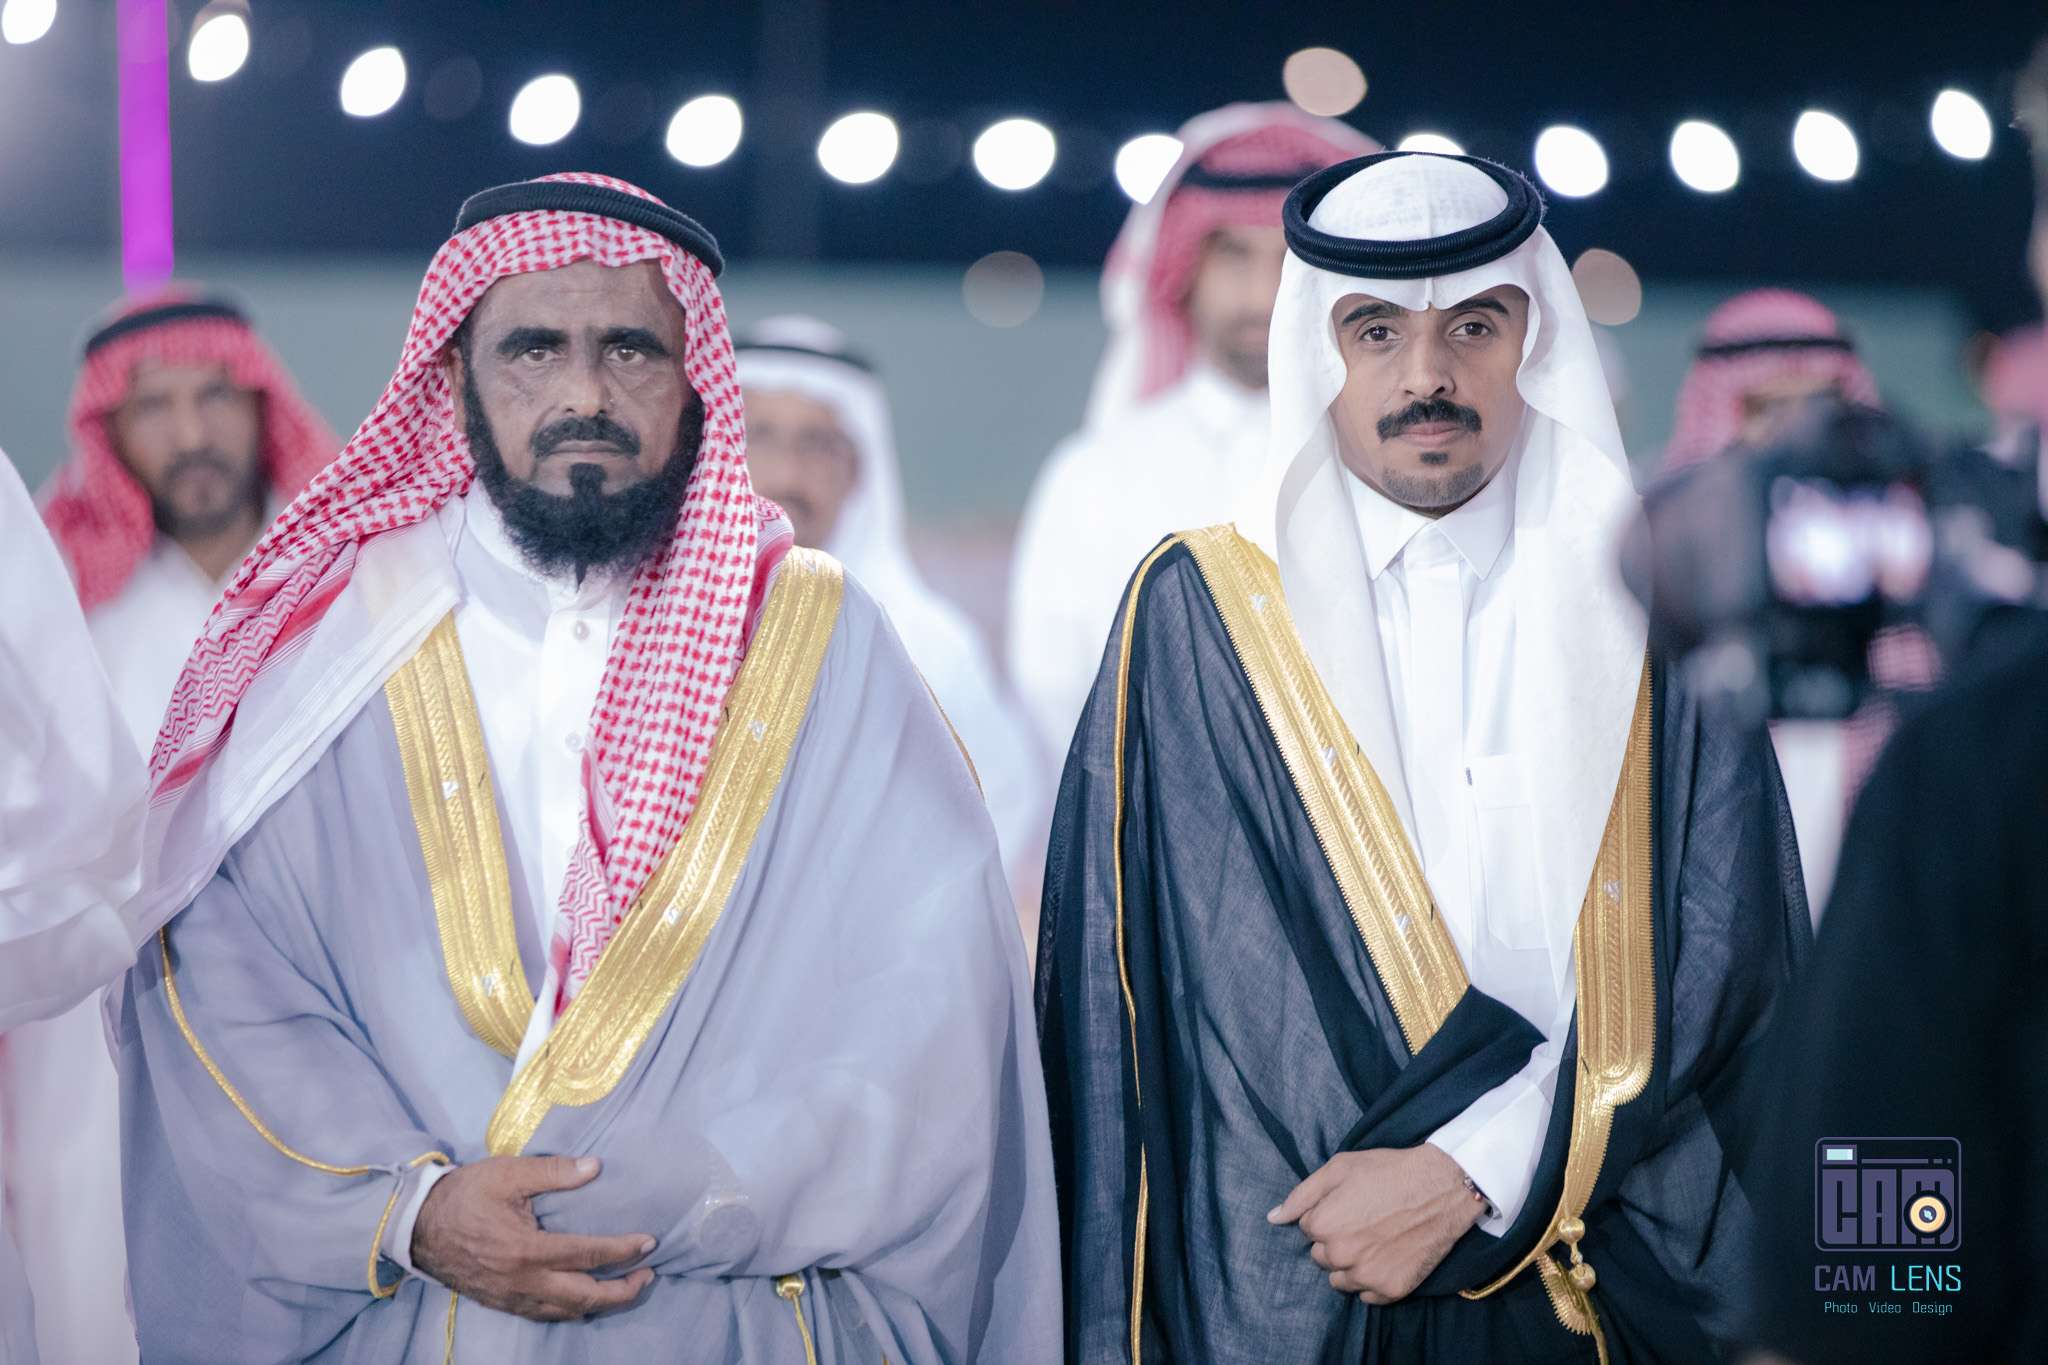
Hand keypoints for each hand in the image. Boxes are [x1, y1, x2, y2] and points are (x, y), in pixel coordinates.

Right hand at [411, 1155, 655, 1320]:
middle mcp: (523, 1281)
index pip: (588, 1254)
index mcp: (527, 1250)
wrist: (418, 1226)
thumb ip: (554, 1171)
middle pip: (585, 1296)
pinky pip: (545, 1315)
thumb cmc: (464, 1194)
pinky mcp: (502, 1303)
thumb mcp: (508, 1173)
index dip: (623, 1251)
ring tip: (626, 1289)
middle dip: (623, 1291)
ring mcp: (512, 1297)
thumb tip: (595, 1167)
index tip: (649, 1243)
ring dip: (601, 1303)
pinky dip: (571, 1311)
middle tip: (648, 1276)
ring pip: (567, 1311)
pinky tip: (584, 1303)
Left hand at [1267, 1144, 1482, 1303]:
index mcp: (1322, 1225)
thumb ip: (1301, 1195)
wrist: (1442, 1187)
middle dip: (1335, 1241)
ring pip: (1340, 1280)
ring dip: (1350, 1265)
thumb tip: (1273, 1218)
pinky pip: (1367, 1295)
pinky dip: (1373, 1280)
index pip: (1307, 1230)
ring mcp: (1366, 1276)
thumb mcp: (1339, 1168)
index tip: (1349, 1205)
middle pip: (1321, 1258)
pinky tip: (1387, 1257)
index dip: (1327, 1215)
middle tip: (1362, 1222)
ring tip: (1374, 1240)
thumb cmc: (1389, 1172)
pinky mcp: (1391, 1289)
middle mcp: (1340, 1255)